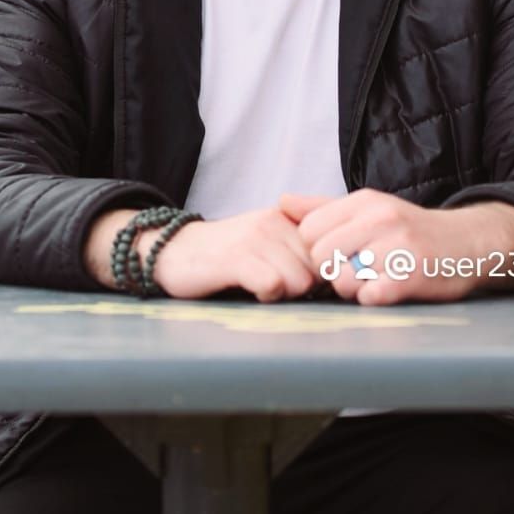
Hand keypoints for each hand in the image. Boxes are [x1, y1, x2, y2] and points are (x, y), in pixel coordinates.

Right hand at [82, 207, 317, 301]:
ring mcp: (255, 238)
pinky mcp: (235, 258)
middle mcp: (275, 221)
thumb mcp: (268, 241)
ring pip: (300, 280)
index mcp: (287, 216)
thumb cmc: (227, 255)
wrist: (173, 251)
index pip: (331, 247)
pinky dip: (267, 296)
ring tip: (264, 289)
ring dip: (286, 294)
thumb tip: (340, 275)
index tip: (314, 284)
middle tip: (282, 289)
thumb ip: (301, 250)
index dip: (327, 273)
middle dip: (307, 287)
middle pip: (319, 269)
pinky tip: (253, 293)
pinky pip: (273, 285)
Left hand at [280, 190, 513, 305]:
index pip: (309, 230)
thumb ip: (323, 208)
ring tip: (369, 281)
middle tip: (353, 272)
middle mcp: (379, 219)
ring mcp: (397, 247)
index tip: (336, 255)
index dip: (315, 249)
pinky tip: (385, 291)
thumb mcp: (368, 209)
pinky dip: (372, 299)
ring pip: (342, 278)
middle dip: (330, 271)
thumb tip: (282, 202)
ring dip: (350, 288)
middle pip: (321, 256)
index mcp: (364, 201)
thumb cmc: (409, 230)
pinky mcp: (411, 276)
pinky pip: (369, 296)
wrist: (467, 244)